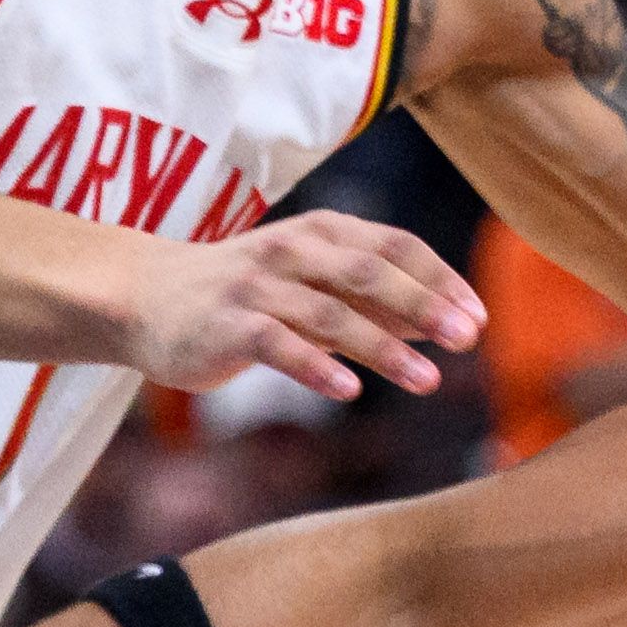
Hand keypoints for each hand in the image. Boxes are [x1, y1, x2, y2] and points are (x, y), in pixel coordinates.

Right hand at [112, 212, 484, 399]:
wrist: (146, 298)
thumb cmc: (245, 295)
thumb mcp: (315, 287)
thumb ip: (375, 304)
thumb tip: (446, 324)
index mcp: (322, 233)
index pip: (395, 246)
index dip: (441, 280)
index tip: (480, 318)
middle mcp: (293, 250)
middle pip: (370, 272)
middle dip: (425, 305)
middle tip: (469, 339)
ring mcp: (258, 286)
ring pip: (330, 313)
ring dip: (384, 349)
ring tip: (428, 382)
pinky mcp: (227, 325)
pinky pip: (278, 345)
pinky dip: (316, 367)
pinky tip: (349, 392)